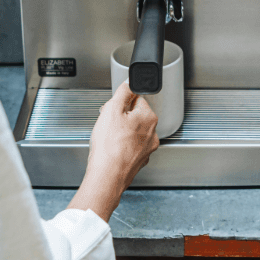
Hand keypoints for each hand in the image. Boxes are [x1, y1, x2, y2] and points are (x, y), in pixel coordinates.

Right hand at [66, 82, 158, 220]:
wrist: (107, 177)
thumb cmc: (109, 146)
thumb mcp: (112, 109)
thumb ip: (123, 92)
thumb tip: (130, 82)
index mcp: (149, 117)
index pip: (137, 100)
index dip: (121, 103)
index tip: (112, 110)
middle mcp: (152, 134)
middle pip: (135, 116)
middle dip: (121, 118)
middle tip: (107, 124)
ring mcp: (147, 149)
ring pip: (133, 133)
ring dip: (121, 132)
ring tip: (107, 139)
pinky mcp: (139, 161)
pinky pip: (130, 147)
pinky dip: (121, 146)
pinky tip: (111, 150)